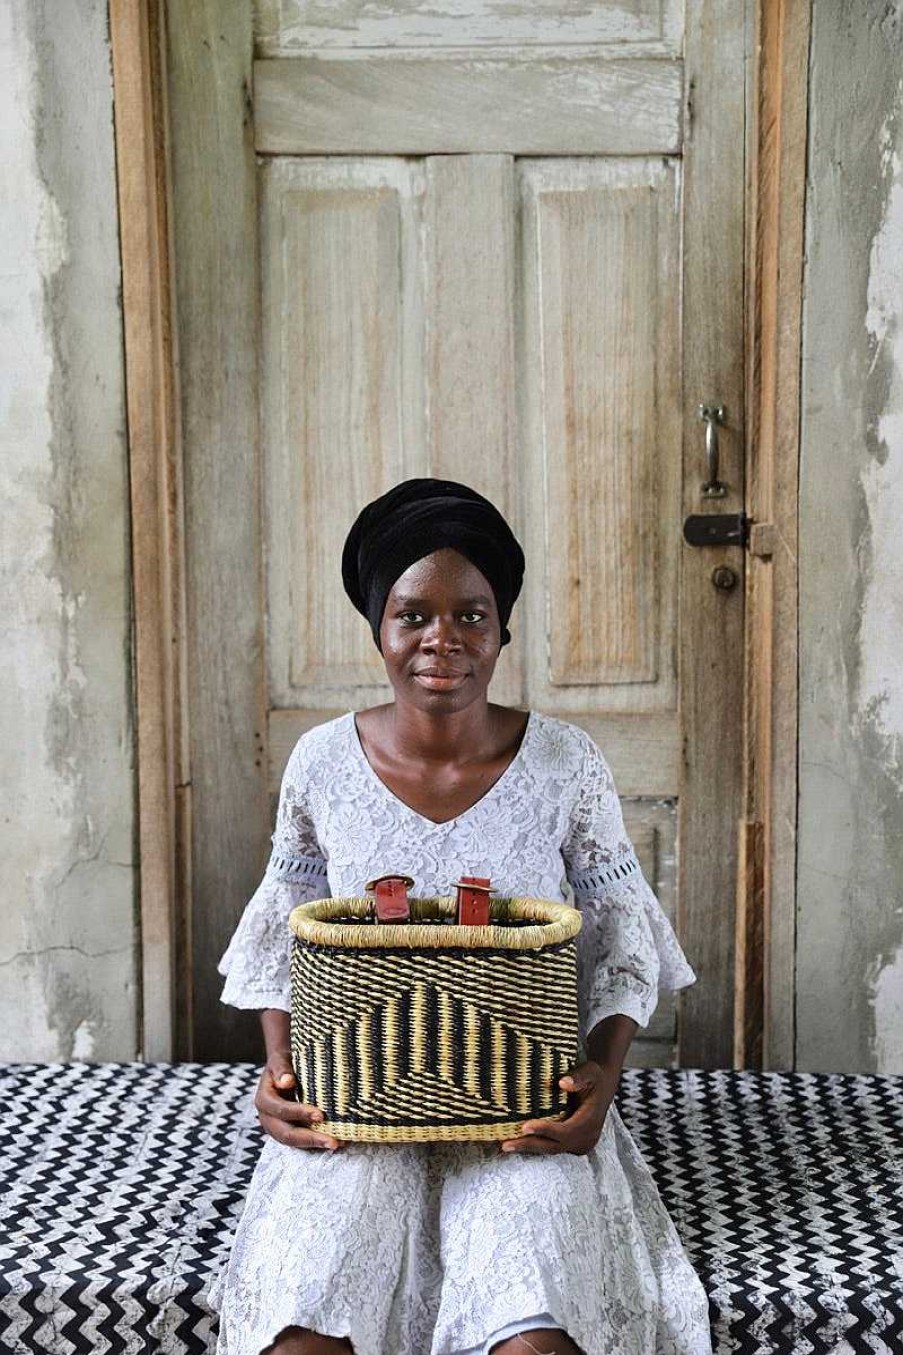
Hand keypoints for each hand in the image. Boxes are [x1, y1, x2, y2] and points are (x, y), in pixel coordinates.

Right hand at [254, 1049, 342, 1149]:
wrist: (283, 1070)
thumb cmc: (283, 1063)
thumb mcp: (279, 1060)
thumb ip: (281, 1069)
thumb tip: (287, 1082)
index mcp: (264, 1100)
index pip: (281, 1110)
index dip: (299, 1113)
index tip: (320, 1114)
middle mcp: (268, 1118)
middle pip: (287, 1134)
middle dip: (310, 1138)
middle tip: (332, 1141)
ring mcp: (278, 1128)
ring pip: (295, 1142)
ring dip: (315, 1145)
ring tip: (337, 1144)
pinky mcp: (290, 1131)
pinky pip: (302, 1142)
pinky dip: (318, 1143)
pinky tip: (338, 1142)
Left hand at [499, 1060, 616, 1155]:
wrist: (604, 1086)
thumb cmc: (594, 1076)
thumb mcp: (590, 1071)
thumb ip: (578, 1077)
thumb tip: (563, 1083)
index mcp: (590, 1122)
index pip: (565, 1131)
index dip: (545, 1130)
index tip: (524, 1126)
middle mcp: (586, 1138)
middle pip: (555, 1146)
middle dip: (530, 1145)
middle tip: (505, 1145)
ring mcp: (581, 1144)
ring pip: (552, 1149)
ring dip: (530, 1147)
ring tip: (506, 1146)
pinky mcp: (574, 1144)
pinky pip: (553, 1147)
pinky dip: (536, 1144)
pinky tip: (518, 1142)